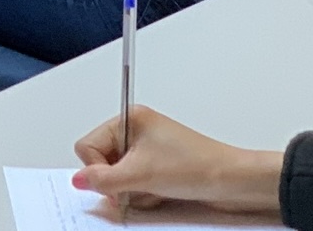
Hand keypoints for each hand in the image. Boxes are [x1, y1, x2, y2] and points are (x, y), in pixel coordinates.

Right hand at [72, 106, 283, 214]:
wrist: (233, 182)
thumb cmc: (196, 167)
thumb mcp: (141, 175)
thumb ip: (104, 179)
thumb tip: (79, 181)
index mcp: (129, 119)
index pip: (88, 145)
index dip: (97, 168)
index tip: (115, 181)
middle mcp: (136, 131)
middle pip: (102, 162)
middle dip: (118, 181)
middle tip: (137, 186)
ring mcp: (148, 150)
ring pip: (119, 176)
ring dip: (133, 189)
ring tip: (155, 189)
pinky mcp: (159, 167)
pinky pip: (136, 184)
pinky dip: (145, 193)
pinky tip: (161, 193)